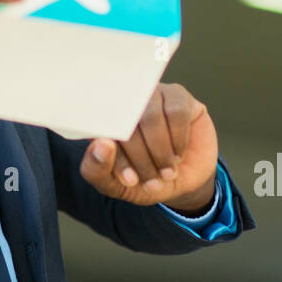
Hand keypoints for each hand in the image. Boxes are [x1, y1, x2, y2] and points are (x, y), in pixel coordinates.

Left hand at [79, 83, 218, 210]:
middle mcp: (123, 103)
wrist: (184, 180)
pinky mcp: (177, 95)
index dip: (115, 157)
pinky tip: (177, 153)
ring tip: (166, 171)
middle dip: (141, 159)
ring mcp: (150, 96)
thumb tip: (100, 145)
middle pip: (126, 122)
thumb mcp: (117, 186)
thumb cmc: (145, 179)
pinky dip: (178, 140)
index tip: (129, 180)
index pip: (100, 129)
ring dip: (161, 151)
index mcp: (102, 121)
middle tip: (153, 182)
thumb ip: (97, 170)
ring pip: (151, 116)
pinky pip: (177, 112)